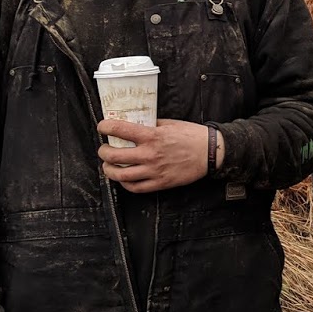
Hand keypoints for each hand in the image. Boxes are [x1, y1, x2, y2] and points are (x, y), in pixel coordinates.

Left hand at [98, 118, 221, 192]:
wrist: (210, 153)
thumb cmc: (192, 136)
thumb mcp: (171, 123)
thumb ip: (152, 124)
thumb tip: (137, 123)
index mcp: (152, 136)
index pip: (120, 130)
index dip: (105, 127)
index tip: (102, 127)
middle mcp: (150, 154)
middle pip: (114, 156)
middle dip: (103, 152)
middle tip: (103, 149)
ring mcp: (154, 171)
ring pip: (121, 175)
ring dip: (109, 170)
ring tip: (108, 166)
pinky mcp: (160, 183)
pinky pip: (136, 187)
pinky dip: (125, 184)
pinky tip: (124, 178)